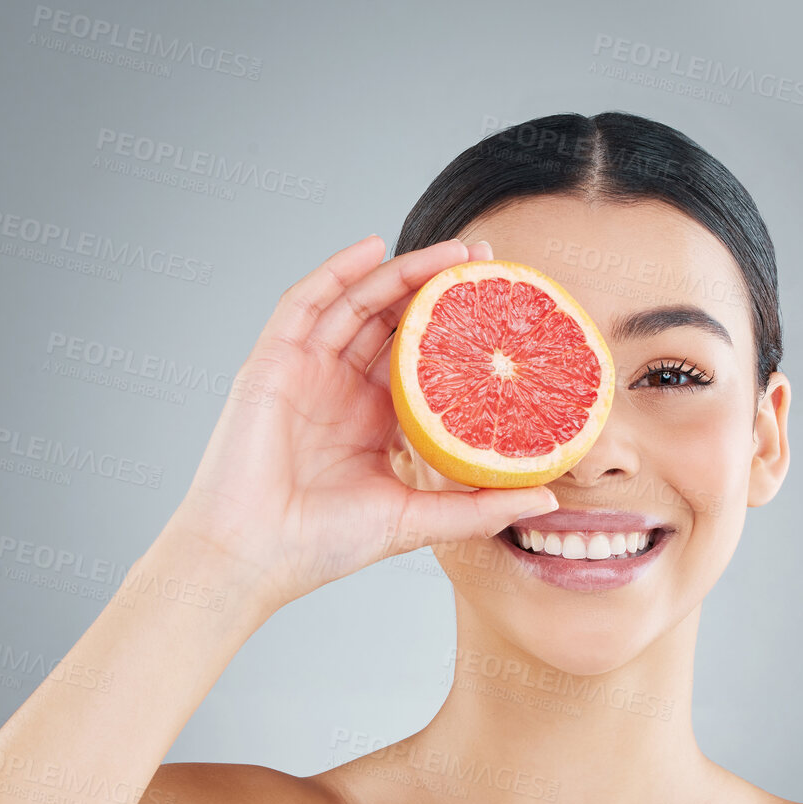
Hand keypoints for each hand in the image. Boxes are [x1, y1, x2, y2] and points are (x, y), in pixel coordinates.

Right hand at [166, 234, 559, 606]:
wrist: (253, 556)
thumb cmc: (322, 546)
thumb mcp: (416, 520)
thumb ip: (478, 509)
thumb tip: (550, 502)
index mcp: (373, 422)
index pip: (423, 361)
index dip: (460, 332)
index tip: (506, 310)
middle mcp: (341, 390)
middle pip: (394, 322)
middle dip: (439, 288)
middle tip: (489, 262)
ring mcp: (306, 372)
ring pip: (358, 303)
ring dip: (403, 272)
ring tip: (453, 251)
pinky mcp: (272, 362)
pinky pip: (304, 303)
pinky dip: (336, 271)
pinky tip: (372, 247)